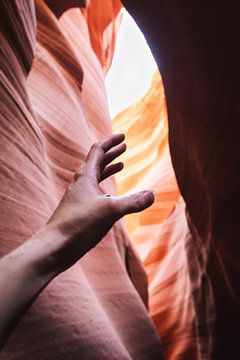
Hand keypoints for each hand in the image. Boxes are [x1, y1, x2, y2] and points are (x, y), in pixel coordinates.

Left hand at [45, 134, 154, 271]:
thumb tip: (152, 194)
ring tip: (121, 165)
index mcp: (86, 176)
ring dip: (109, 169)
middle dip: (112, 153)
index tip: (123, 136)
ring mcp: (80, 197)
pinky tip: (112, 194)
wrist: (55, 246)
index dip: (111, 141)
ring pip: (96, 177)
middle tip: (124, 146)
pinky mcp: (81, 210)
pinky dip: (106, 187)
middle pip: (97, 161)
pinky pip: (95, 192)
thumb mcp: (110, 210)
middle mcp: (82, 184)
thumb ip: (133, 202)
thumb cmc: (79, 225)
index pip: (98, 150)